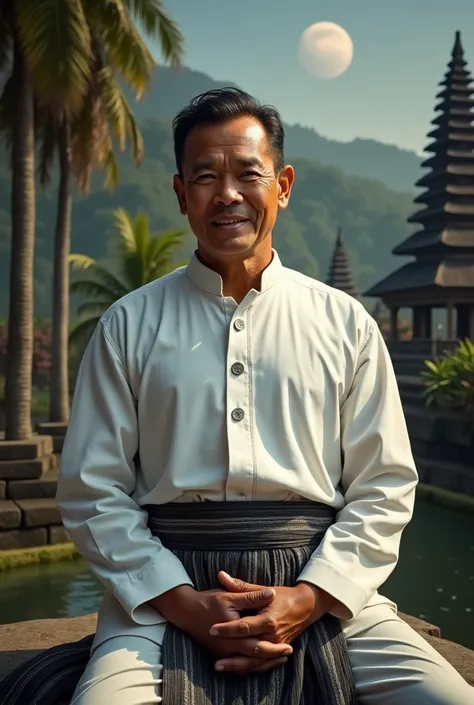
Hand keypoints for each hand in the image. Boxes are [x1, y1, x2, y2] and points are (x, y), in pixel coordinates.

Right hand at [150, 584, 292, 672]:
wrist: (186, 611)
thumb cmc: (209, 601)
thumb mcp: (230, 596)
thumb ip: (251, 596)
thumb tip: (271, 593)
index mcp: (233, 632)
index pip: (257, 643)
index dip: (274, 645)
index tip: (289, 643)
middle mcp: (228, 647)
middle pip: (255, 656)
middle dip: (273, 656)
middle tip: (289, 651)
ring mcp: (223, 653)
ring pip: (247, 664)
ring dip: (264, 663)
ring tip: (280, 659)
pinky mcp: (220, 654)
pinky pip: (239, 665)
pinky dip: (252, 665)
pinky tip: (261, 661)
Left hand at [210, 572, 336, 671]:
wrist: (305, 606)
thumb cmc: (282, 595)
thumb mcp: (262, 589)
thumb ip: (240, 586)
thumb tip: (221, 575)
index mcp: (268, 620)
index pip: (243, 627)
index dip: (227, 629)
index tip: (212, 629)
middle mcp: (273, 636)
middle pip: (248, 649)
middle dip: (231, 656)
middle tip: (213, 659)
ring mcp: (276, 645)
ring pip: (254, 661)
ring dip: (237, 665)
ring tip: (219, 667)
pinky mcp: (277, 650)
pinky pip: (262, 663)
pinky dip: (248, 667)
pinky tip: (234, 669)